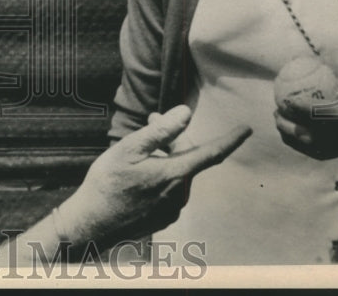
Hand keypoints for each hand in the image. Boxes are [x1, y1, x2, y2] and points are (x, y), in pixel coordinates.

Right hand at [59, 105, 250, 245]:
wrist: (91, 224)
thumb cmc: (106, 183)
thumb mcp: (129, 149)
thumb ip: (161, 131)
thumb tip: (186, 113)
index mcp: (174, 174)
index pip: (211, 153)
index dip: (230, 139)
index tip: (246, 128)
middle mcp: (180, 194)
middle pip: (188, 159)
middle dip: (173, 139)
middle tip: (149, 121)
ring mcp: (173, 209)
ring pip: (178, 174)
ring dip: (165, 158)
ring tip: (139, 152)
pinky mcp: (164, 218)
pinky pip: (170, 190)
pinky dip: (160, 177)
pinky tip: (137, 177)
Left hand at [274, 87, 337, 159]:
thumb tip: (325, 56)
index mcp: (331, 116)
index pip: (303, 110)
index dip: (289, 104)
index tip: (283, 98)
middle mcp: (324, 133)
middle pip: (292, 125)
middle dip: (280, 117)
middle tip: (276, 109)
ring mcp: (320, 146)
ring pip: (292, 138)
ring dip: (281, 127)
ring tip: (277, 118)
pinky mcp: (318, 154)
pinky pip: (297, 146)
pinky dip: (289, 138)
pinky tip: (286, 130)